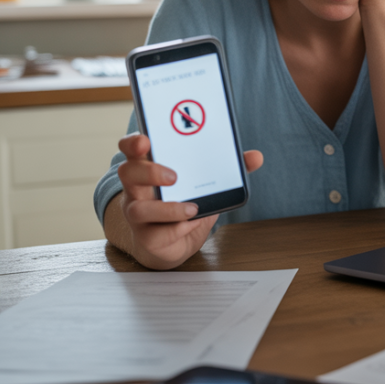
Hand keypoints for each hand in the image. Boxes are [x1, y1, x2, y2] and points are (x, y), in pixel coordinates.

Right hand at [108, 133, 262, 269]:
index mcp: (150, 167)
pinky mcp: (146, 238)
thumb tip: (256, 156)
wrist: (175, 242)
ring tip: (192, 208)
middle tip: (174, 176)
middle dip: (149, 172)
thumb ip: (228, 169)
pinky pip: (155, 235)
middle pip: (128, 173)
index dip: (133, 143)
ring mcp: (138, 215)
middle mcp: (137, 190)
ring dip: (167, 208)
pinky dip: (177, 229)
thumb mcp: (206, 184)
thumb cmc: (185, 203)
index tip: (145, 140)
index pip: (131, 149)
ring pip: (137, 209)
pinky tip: (192, 224)